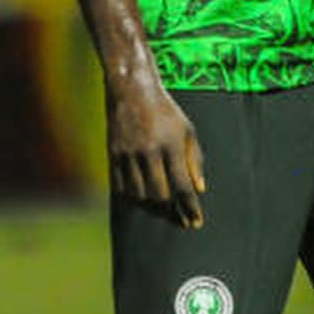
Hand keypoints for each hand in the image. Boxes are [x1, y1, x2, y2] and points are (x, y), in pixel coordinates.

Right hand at [106, 80, 205, 228]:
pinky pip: (122, 188)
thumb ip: (195, 160)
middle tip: (182, 222)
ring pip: (139, 195)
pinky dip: (135, 200)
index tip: (196, 222)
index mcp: (171, 144)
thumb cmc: (166, 112)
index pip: (182, 185)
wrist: (132, 90)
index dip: (190, 208)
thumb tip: (200, 190)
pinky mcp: (113, 156)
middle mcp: (149, 151)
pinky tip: (146, 203)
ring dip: (154, 209)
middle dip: (172, 213)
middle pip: (160, 195)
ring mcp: (128, 154)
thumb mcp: (188, 131)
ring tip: (166, 214)